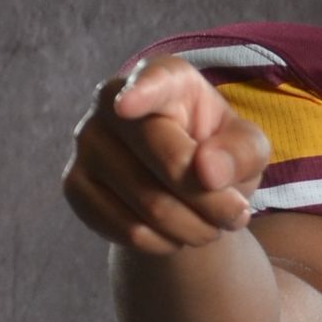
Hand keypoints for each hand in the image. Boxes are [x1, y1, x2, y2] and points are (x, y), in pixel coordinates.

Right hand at [62, 57, 270, 252]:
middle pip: (167, 162)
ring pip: (150, 206)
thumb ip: (241, 152)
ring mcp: (87, 143)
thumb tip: (208, 171)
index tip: (127, 107)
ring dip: (196, 229)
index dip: (141, 94)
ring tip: (211, 225)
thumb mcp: (247, 147)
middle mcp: (113, 102)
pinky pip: (128, 231)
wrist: (182, 185)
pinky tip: (176, 233)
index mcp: (163, 78)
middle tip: (238, 215)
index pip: (153, 83)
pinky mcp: (74, 185)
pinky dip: (165, 243)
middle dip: (213, 202)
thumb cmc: (218, 152)